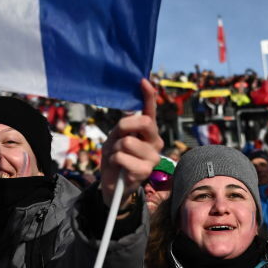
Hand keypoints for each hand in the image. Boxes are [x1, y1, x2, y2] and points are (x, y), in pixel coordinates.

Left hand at [99, 79, 163, 206]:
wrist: (112, 185)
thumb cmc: (115, 159)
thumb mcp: (115, 139)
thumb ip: (124, 127)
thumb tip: (131, 115)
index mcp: (148, 133)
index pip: (150, 112)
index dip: (148, 96)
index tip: (143, 81)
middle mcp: (155, 143)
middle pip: (144, 122)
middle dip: (125, 127)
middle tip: (116, 139)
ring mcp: (152, 157)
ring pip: (127, 141)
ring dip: (115, 149)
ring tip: (116, 158)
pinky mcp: (145, 171)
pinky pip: (122, 156)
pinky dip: (114, 161)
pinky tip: (118, 168)